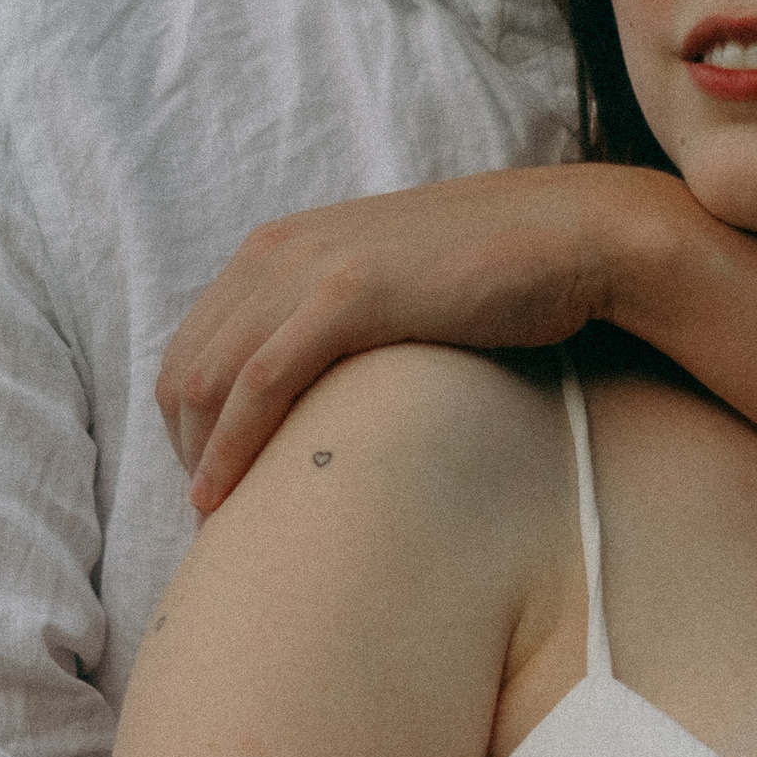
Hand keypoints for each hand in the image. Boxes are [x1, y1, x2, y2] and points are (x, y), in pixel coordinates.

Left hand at [158, 169, 688, 512]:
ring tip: (219, 521)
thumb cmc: (493, 277)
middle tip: (214, 518)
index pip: (192, 347)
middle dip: (186, 451)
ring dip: (201, 458)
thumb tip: (312, 398)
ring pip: (210, 379)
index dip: (187, 426)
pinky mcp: (349, 294)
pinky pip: (259, 382)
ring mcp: (310, 268)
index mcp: (278, 248)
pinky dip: (232, 445)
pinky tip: (228, 494)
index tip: (212, 485)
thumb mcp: (389, 292)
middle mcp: (277, 251)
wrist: (571, 235)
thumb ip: (335, 323)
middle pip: (185, 368)